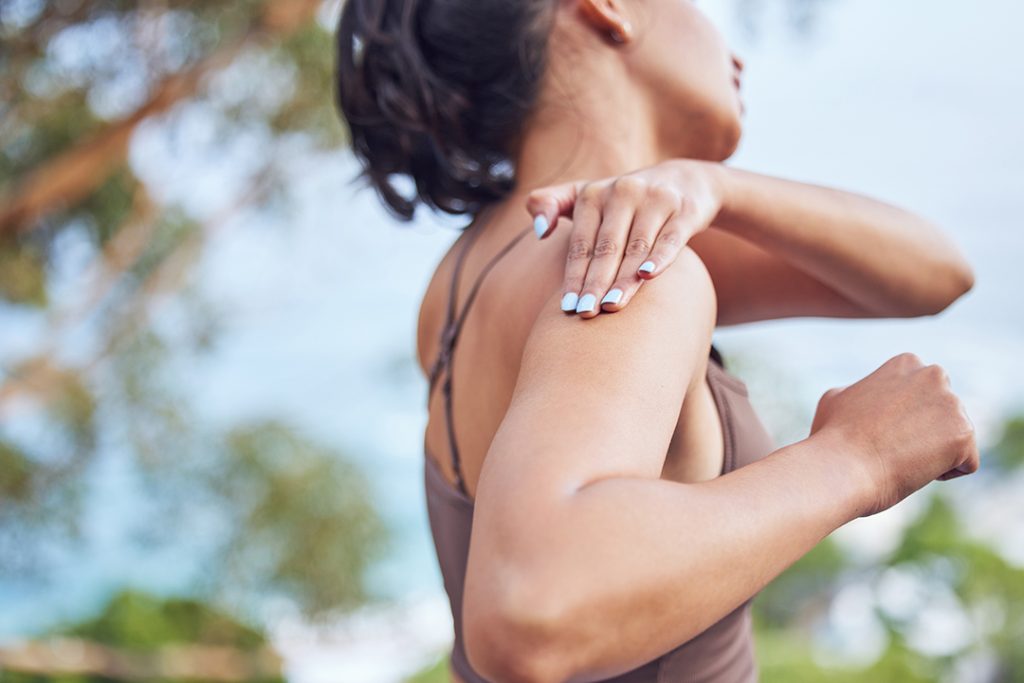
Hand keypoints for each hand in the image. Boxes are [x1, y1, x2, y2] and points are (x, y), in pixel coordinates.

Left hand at [526, 159, 724, 318]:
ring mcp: (655, 200)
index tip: (568, 306)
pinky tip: (648, 276)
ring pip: (636, 246)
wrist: (685, 179)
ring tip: (612, 307)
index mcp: (594, 194)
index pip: (581, 243)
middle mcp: (623, 192)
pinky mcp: (684, 209)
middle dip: (595, 282)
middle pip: (606, 247)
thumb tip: (539, 231)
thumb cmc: (624, 200)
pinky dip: (660, 257)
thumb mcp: (588, 194)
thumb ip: (552, 203)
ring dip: (624, 279)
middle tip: (586, 313)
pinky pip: (671, 238)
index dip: (574, 275)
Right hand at [809, 352, 978, 516]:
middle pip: (942, 415)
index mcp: (906, 364)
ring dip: (931, 454)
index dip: (902, 420)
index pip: (922, 396)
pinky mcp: (963, 433)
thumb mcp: (838, 398)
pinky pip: (965, 462)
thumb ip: (863, 391)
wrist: (842, 467)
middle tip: (892, 447)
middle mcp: (933, 375)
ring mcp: (951, 403)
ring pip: (953, 439)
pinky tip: (914, 469)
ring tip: (899, 459)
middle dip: (925, 432)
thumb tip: (866, 395)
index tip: (880, 432)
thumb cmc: (833, 438)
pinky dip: (943, 473)